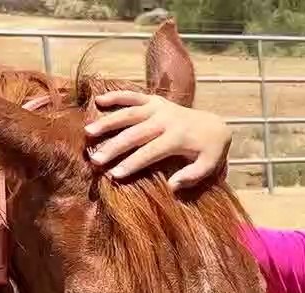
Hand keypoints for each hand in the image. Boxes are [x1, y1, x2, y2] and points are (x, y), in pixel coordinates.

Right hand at [84, 91, 231, 190]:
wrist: (215, 125)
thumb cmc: (209, 151)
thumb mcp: (208, 166)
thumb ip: (192, 176)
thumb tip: (171, 185)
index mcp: (178, 138)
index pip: (150, 152)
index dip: (132, 164)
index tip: (114, 175)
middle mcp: (166, 120)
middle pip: (135, 134)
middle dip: (114, 147)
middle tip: (95, 160)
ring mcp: (159, 108)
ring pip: (130, 113)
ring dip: (109, 122)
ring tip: (89, 132)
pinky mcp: (155, 101)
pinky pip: (134, 95)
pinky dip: (117, 96)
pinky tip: (98, 101)